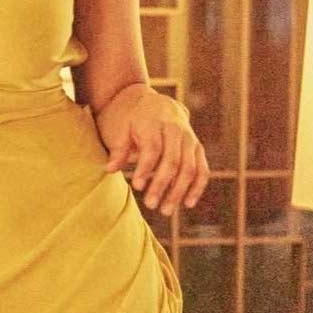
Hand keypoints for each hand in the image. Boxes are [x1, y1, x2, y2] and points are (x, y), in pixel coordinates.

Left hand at [97, 84, 209, 215]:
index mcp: (154, 121)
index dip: (146, 168)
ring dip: (179, 191)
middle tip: (150, 205)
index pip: (153, 148)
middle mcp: (176, 128)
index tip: (137, 186)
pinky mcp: (197, 147)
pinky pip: (202, 168)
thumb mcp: (119, 128)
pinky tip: (188, 204)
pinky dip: (197, 186)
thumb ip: (118, 149)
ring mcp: (189, 137)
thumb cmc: (130, 119)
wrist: (151, 102)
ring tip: (166, 210)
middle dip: (162, 184)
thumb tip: (110, 169)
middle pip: (173, 160)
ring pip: (190, 167)